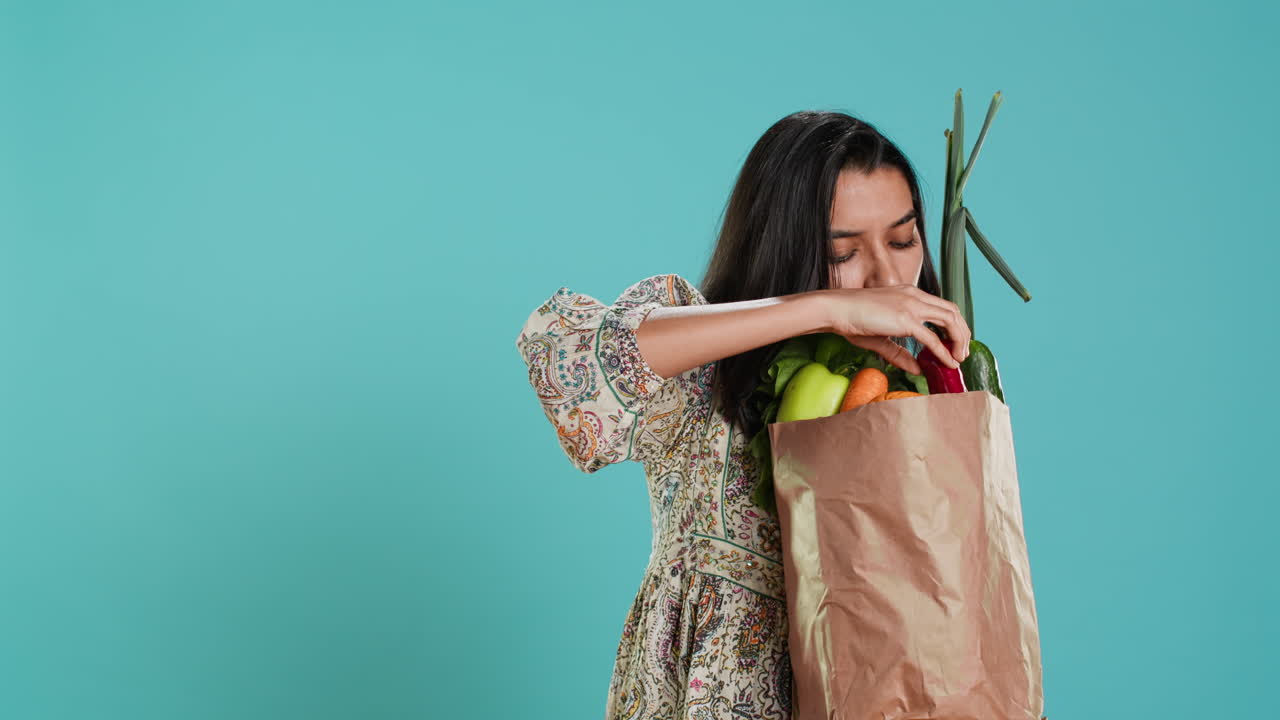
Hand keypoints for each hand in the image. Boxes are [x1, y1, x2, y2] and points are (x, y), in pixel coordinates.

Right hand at [815, 285, 970, 375]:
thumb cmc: (852, 318)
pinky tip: (948, 362)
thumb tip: (918, 369)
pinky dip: (943, 351)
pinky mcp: (905, 319)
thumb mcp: (881, 337)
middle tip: (962, 353)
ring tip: (959, 358)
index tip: (955, 343)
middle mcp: (915, 296)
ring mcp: (911, 306)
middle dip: (962, 333)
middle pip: (952, 311)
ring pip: (949, 320)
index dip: (954, 324)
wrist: (835, 309)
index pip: (942, 306)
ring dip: (959, 340)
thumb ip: (900, 353)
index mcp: (910, 294)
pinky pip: (932, 338)